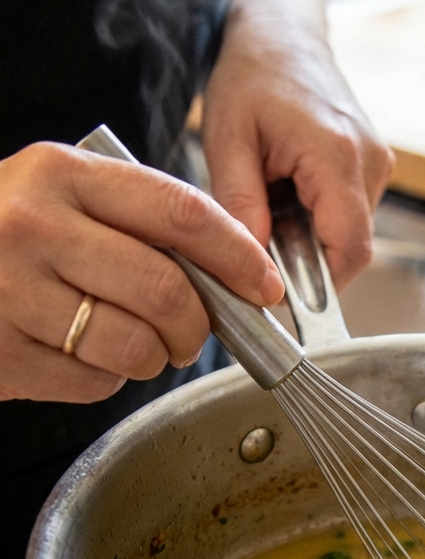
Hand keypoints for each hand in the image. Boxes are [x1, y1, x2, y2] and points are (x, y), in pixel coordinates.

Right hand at [0, 141, 282, 402]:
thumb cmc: (1, 233)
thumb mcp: (57, 194)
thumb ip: (132, 219)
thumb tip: (229, 274)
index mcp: (60, 174)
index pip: (180, 212)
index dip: (237, 256)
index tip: (265, 287)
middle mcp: (33, 226)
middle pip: (168, 291)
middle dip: (197, 325)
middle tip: (190, 333)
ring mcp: (10, 292)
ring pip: (135, 347)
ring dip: (151, 358)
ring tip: (129, 343)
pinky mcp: (0, 353)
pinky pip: (92, 384)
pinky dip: (101, 379)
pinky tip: (73, 352)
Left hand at [202, 0, 393, 288]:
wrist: (283, 31)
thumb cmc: (252, 75)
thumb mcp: (227, 140)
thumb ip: (240, 207)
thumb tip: (251, 269)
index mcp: (337, 155)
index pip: (349, 250)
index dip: (319, 287)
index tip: (278, 297)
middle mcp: (370, 162)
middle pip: (350, 248)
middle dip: (306, 261)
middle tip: (259, 241)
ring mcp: (378, 163)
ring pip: (350, 233)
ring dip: (309, 237)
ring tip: (270, 201)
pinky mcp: (373, 165)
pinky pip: (350, 213)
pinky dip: (317, 218)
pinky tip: (287, 191)